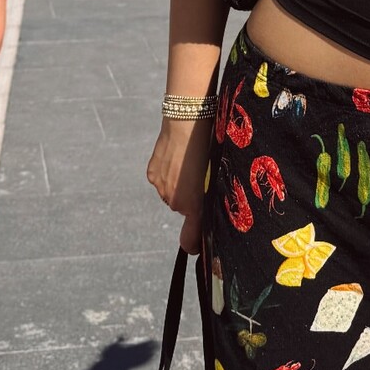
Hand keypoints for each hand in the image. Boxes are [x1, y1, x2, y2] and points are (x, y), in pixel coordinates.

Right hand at [147, 120, 212, 253]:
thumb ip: (209, 196)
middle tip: (200, 176)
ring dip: (178, 184)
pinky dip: (167, 174)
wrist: (187, 121)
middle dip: (190, 198)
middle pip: (183, 208)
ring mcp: (162, 188)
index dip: (192, 243)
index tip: (194, 248)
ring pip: (171, 193)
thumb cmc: (209, 146)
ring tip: (188, 162)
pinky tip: (176, 158)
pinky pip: (161, 181)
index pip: (190, 238)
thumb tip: (206, 209)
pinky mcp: (153, 175)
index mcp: (195, 204)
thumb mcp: (216, 172)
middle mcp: (176, 202)